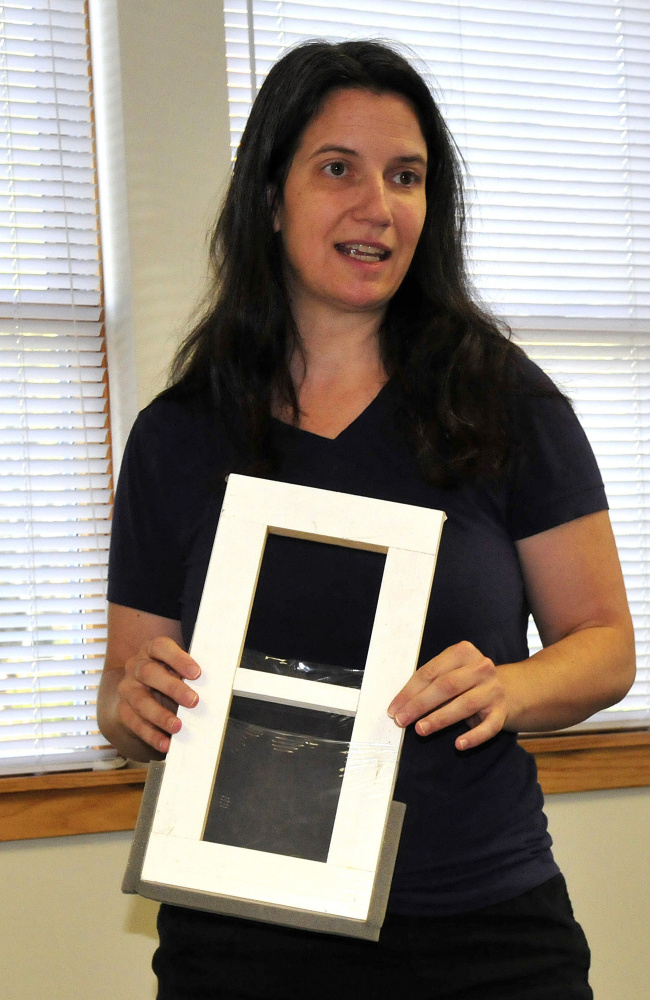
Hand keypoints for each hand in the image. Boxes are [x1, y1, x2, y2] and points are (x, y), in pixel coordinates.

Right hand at [116, 637, 200, 753]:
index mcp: (151, 650)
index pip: (160, 647)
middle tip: (193, 701)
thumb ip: (190, 673)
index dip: (178, 659)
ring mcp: (128, 688)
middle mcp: (136, 666)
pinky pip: (135, 723)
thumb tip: (214, 686)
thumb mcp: (177, 667)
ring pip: (141, 701)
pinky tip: (165, 743)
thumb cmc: (166, 674)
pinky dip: (151, 735)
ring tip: (178, 726)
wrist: (139, 688)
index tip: (196, 673)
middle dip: (172, 688)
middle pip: (149, 673)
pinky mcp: (123, 710)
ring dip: (160, 716)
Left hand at [387, 641, 506, 750]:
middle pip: (446, 686)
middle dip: (420, 705)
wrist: (507, 689)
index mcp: (463, 652)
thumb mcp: (449, 673)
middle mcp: (481, 667)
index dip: (409, 691)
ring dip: (440, 719)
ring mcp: (494, 689)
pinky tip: (458, 745)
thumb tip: (401, 707)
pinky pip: (488, 727)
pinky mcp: (502, 711)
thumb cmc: (465, 682)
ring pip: (465, 705)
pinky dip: (473, 737)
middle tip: (402, 721)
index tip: (393, 709)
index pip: (430, 672)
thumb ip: (429, 684)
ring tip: (421, 730)